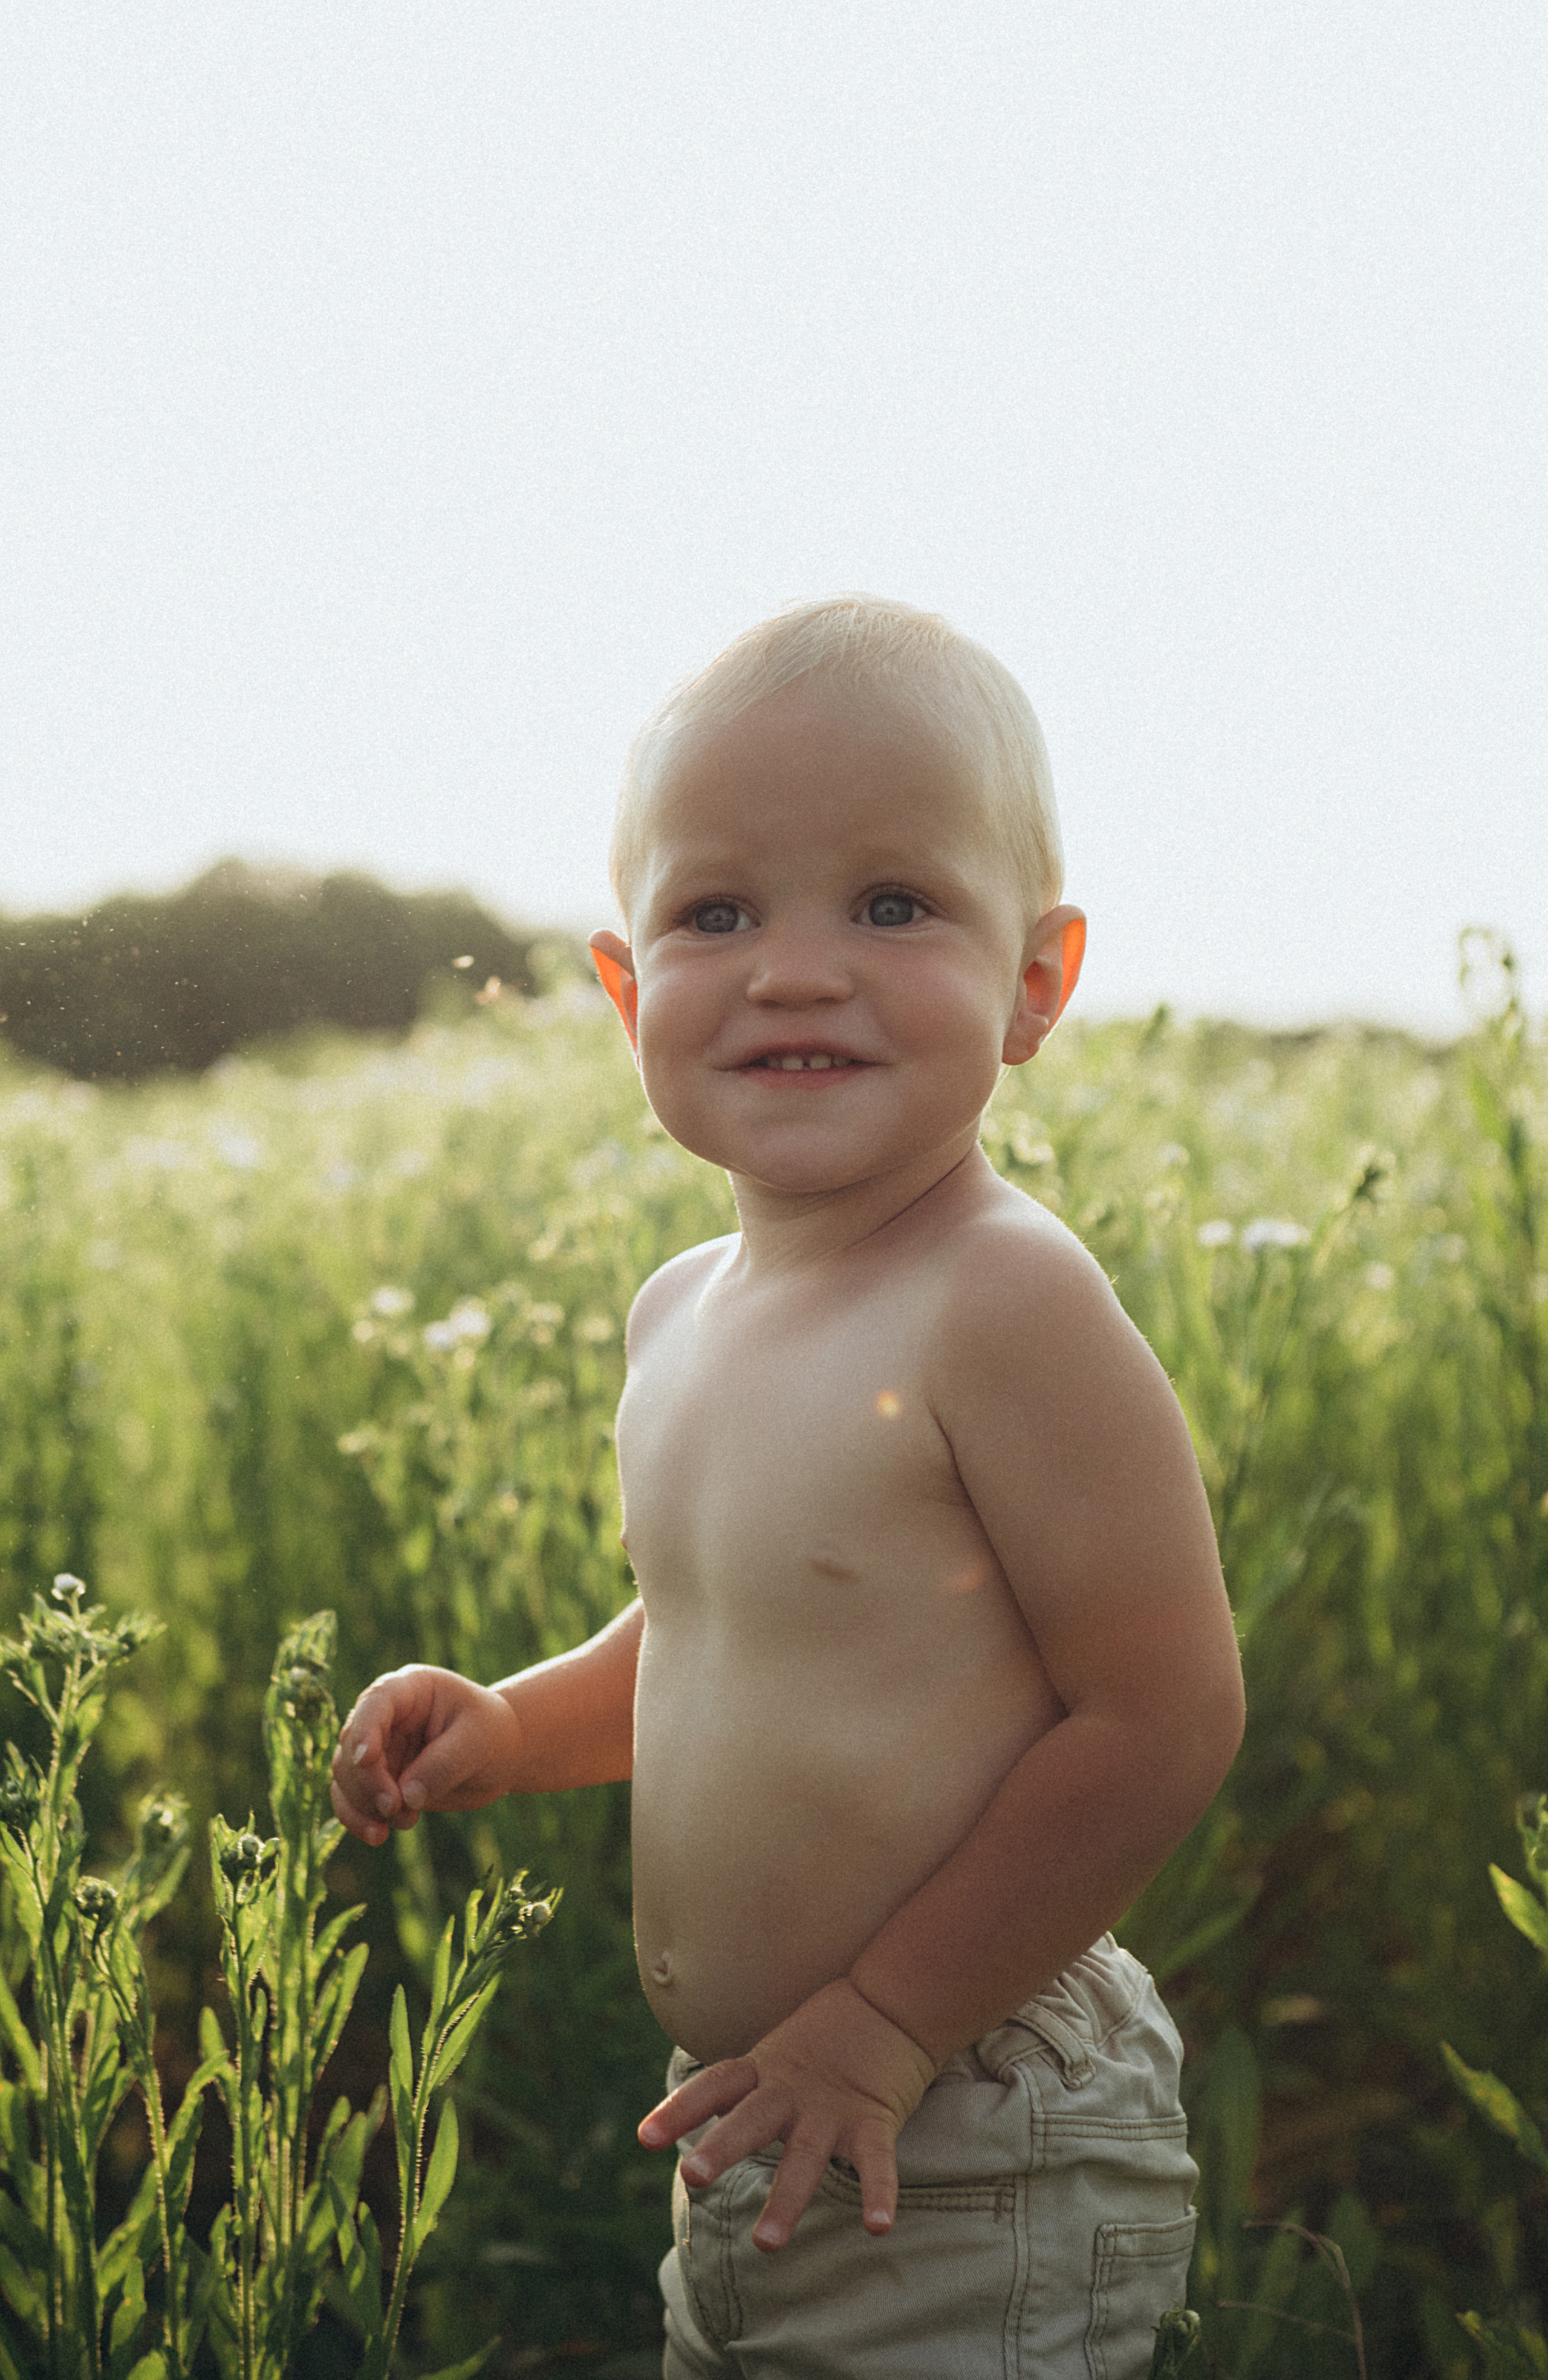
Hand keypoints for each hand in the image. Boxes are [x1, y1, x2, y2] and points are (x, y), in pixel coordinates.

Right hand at [329, 1666, 520, 1845]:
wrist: (497, 1754)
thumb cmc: (490, 1733)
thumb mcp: (478, 1741)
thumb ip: (444, 1764)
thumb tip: (406, 1796)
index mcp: (410, 1689)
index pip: (376, 1702)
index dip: (365, 1729)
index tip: (366, 1760)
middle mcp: (385, 1716)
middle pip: (352, 1744)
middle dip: (368, 1781)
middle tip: (395, 1807)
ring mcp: (378, 1748)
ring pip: (346, 1775)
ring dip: (365, 1804)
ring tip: (406, 1821)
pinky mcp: (377, 1779)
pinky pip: (350, 1799)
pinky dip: (358, 1819)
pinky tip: (379, 1836)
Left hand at [637, 1979, 936, 2251]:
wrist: (889, 2003)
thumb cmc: (821, 2041)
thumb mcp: (772, 2058)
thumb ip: (740, 2092)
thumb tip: (695, 2125)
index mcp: (763, 2071)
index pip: (714, 2086)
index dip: (680, 2110)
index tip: (646, 2138)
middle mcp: (790, 2090)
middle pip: (751, 2118)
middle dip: (722, 2147)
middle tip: (692, 2176)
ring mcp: (831, 2108)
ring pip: (805, 2155)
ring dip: (786, 2199)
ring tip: (765, 2244)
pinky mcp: (873, 2120)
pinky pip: (876, 2162)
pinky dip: (879, 2194)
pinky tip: (877, 2227)